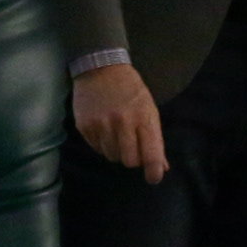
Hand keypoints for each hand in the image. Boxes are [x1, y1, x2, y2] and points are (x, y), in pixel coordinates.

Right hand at [72, 64, 165, 179]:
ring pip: (112, 157)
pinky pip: (97, 149)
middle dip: (134, 158)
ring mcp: (101, 125)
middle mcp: (122, 123)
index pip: (151, 154)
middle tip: (133, 146)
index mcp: (143, 118)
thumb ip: (155, 139)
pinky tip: (104, 129)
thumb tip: (161, 167)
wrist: (100, 68)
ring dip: (117, 152)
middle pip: (130, 161)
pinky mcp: (85, 127)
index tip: (154, 178)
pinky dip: (103, 145)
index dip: (153, 171)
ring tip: (117, 134)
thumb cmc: (131, 90)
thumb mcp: (149, 109)